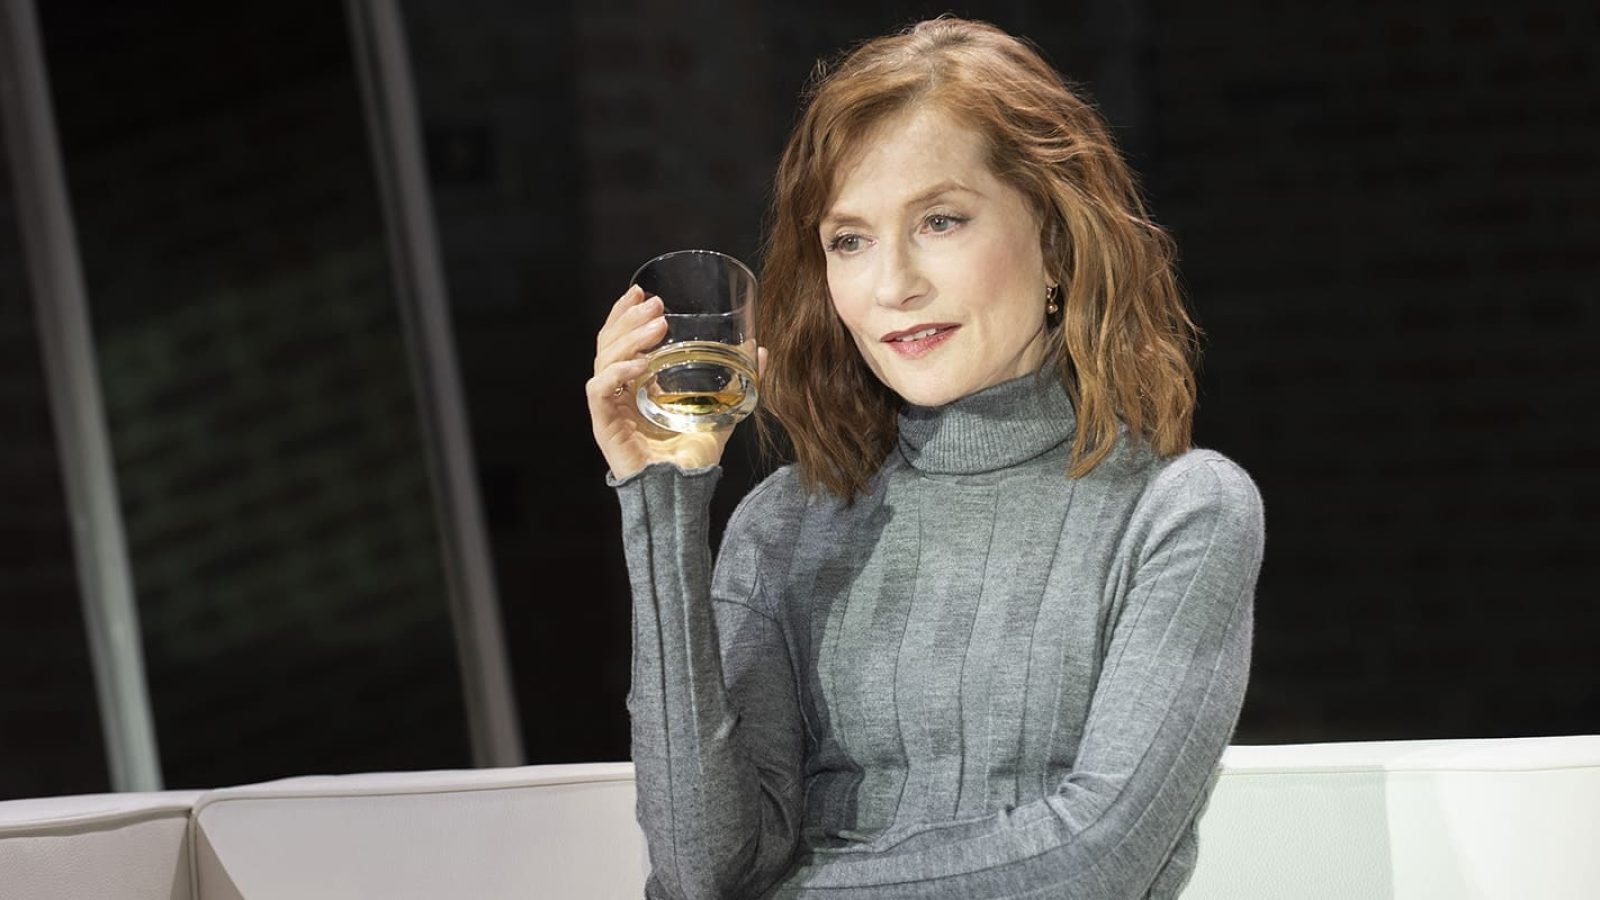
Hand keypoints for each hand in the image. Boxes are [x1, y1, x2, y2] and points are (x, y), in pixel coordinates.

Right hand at [588, 285, 765, 480]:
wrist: (682, 493)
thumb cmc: (692, 456)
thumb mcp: (719, 411)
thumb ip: (737, 383)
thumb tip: (761, 351)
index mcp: (634, 384)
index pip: (618, 339)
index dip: (625, 313)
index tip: (643, 292)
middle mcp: (617, 393)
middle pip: (608, 343)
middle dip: (629, 318)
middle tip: (655, 304)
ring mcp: (609, 409)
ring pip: (603, 360)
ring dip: (629, 338)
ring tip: (658, 326)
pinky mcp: (605, 426)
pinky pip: (600, 391)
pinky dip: (616, 372)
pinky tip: (639, 365)